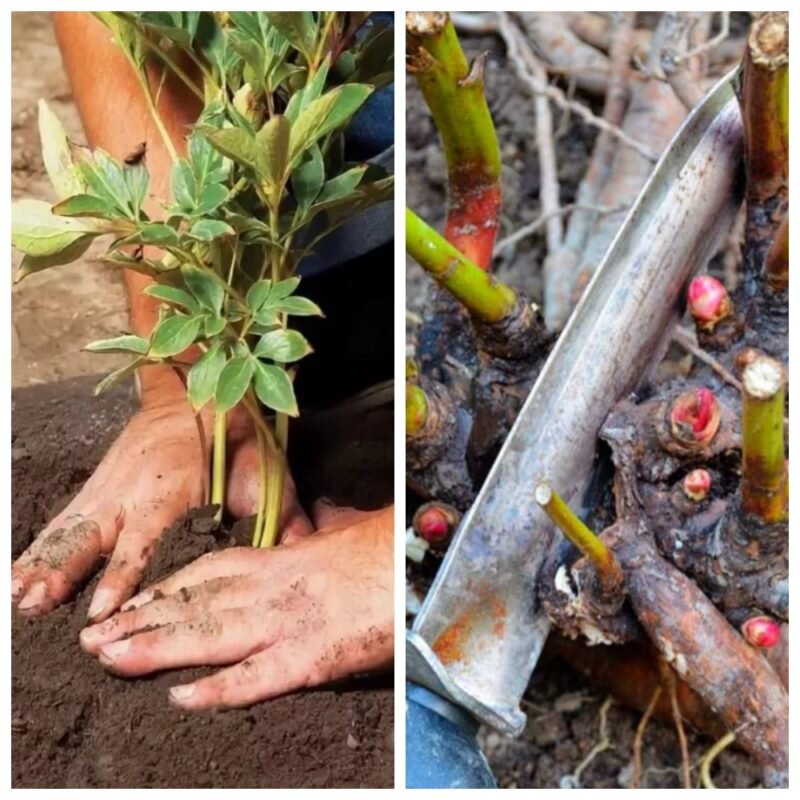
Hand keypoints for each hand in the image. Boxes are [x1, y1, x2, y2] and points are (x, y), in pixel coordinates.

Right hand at [12, 392, 310, 619]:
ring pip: (70, 532)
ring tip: (19, 598)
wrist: (197, 393)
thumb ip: (281, 517)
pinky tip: (17, 577)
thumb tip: (303, 554)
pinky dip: (38, 549)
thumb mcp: (265, 473)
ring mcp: (107, 490)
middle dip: (66, 573)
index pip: (143, 540)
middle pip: (92, 538)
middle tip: (38, 604)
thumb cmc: (235, 441)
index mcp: (171, 491)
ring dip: (44, 564)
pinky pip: (62, 523)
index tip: (102, 609)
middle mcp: (130, 493)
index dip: (123, 575)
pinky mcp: (95, 490)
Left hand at [79, 505, 393, 709]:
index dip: (167, 588)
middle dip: (143, 622)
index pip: (212, 572)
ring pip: (211, 634)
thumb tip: (320, 524)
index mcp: (283, 559)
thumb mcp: (346, 531)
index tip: (133, 601)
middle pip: (198, 603)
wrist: (419, 562)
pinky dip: (218, 688)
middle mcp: (274, 587)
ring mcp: (288, 621)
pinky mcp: (312, 656)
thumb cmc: (387, 548)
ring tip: (112, 660)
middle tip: (95, 640)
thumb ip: (320, 534)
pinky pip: (258, 676)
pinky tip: (181, 697)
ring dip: (157, 648)